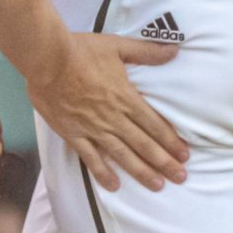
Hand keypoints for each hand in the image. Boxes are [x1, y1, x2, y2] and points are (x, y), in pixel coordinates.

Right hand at [30, 33, 188, 192]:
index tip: (184, 155)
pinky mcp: (74, 134)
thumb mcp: (119, 46)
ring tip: (157, 186)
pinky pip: (90, 158)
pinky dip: (103, 173)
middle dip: (164, 162)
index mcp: (127, 98)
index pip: (155, 125)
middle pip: (144, 144)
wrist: (47, 60)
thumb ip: (147, 52)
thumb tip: (174, 50)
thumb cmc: (82, 51)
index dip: (172, 141)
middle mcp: (114, 118)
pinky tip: (114, 186)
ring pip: (122, 155)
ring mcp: (94, 129)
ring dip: (141, 172)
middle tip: (180, 177)